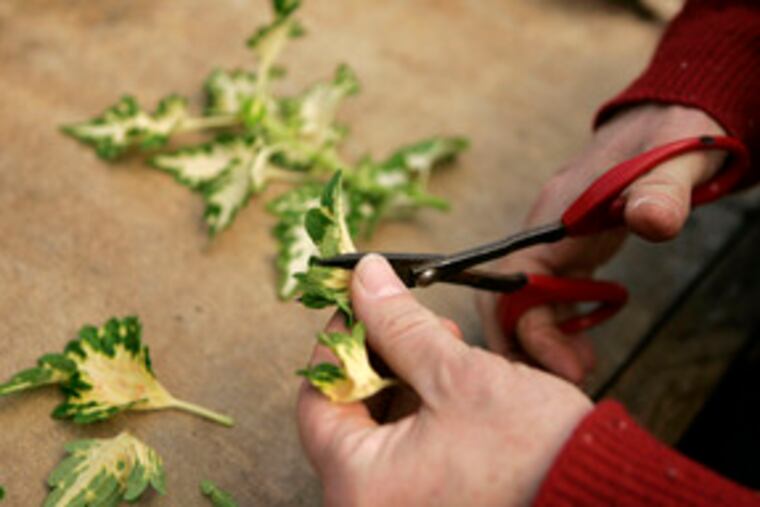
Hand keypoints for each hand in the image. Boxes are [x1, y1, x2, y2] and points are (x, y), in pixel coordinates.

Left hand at [298, 254, 591, 506]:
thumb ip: (400, 325)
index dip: (338, 342)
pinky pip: (406, 455)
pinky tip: (453, 387)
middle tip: (413, 325)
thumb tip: (365, 278)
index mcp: (359, 484)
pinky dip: (422, 416)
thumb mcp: (458, 375)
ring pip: (379, 434)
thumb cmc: (535, 452)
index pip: (318, 399)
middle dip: (380, 360)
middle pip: (348, 416)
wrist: (606, 497)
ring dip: (404, 383)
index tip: (362, 306)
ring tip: (444, 350)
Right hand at [477, 104, 726, 382]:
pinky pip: (545, 298)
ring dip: (536, 341)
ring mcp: (553, 242)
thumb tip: (652, 222)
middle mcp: (543, 232)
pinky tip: (579, 347)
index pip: (514, 279)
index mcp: (555, 215)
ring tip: (575, 372)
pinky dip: (554, 328)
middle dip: (522, 344)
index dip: (528, 327)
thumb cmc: (670, 139)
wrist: (666, 122)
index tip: (566, 365)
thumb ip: (662, 193)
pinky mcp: (569, 251)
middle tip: (562, 382)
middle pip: (504, 297)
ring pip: (520, 302)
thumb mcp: (675, 162)